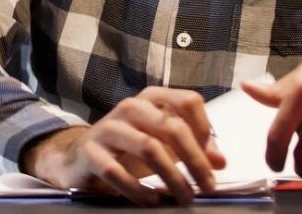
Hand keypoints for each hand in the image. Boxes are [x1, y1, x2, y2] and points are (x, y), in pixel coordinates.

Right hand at [20, 87, 226, 205]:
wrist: (80, 156)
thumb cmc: (129, 148)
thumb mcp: (164, 144)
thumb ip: (194, 148)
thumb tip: (220, 162)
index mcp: (151, 99)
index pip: (188, 101)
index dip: (205, 130)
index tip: (212, 159)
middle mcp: (130, 107)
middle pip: (172, 127)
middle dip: (195, 160)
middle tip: (207, 187)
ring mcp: (108, 128)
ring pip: (149, 148)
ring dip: (172, 177)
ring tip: (184, 198)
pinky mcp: (91, 153)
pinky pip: (116, 172)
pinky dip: (138, 190)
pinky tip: (152, 201)